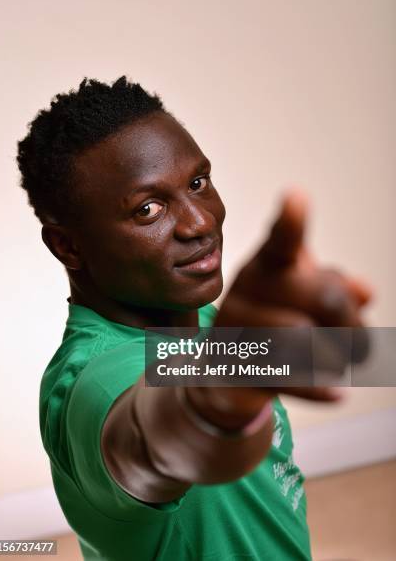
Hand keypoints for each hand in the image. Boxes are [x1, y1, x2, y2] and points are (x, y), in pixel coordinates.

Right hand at [213, 189, 372, 404]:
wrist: (222, 374)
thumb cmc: (270, 325)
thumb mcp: (305, 301)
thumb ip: (336, 288)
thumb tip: (365, 290)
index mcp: (266, 266)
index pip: (281, 241)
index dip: (290, 222)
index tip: (297, 196)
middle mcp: (246, 290)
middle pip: (322, 294)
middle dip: (352, 321)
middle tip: (359, 342)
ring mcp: (234, 329)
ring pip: (303, 337)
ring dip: (335, 355)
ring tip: (337, 363)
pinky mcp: (232, 369)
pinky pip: (287, 377)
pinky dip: (319, 386)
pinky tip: (334, 391)